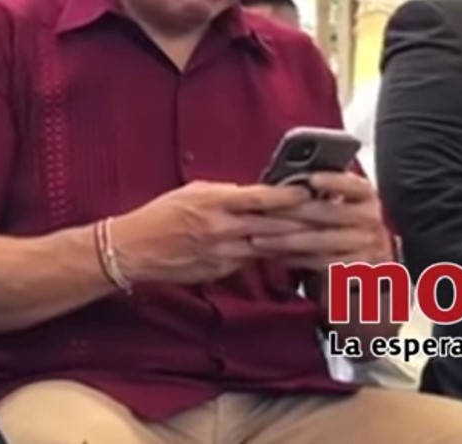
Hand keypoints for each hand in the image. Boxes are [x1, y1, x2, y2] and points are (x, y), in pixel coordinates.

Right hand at [112, 181, 310, 285]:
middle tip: (328, 215)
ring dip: (292, 241)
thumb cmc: (159, 215)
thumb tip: (252, 194)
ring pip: (267, 246)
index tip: (311, 191)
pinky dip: (267, 256)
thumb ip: (224, 194)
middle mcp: (222, 228)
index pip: (261, 198)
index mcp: (215, 202)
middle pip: (273, 225)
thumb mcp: (192, 193)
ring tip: (317, 236)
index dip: (290, 196)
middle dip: (303, 220)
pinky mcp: (220, 271)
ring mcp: (222, 253)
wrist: (133, 248)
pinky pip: (249, 261)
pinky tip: (285, 254)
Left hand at [249, 172, 392, 270]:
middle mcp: (371, 219)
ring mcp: (367, 246)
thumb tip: (283, 180)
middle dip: (291, 212)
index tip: (312, 179)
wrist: (368, 259)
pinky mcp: (356, 268)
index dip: (334, 181)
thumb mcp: (339, 202)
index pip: (354, 185)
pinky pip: (321, 263)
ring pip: (321, 241)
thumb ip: (319, 190)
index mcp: (366, 196)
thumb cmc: (341, 223)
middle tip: (262, 211)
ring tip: (259, 240)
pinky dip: (296, 258)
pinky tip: (276, 254)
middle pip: (329, 213)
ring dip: (286, 240)